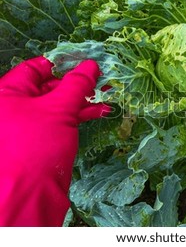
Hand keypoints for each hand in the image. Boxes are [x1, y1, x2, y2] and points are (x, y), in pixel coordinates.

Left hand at [0, 57, 109, 225]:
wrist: (29, 193)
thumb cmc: (35, 146)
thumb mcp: (58, 109)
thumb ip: (76, 84)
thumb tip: (91, 65)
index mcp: (8, 93)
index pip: (36, 67)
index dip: (62, 63)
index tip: (86, 60)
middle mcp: (15, 105)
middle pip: (49, 85)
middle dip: (78, 82)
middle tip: (102, 78)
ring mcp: (29, 122)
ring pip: (59, 103)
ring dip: (84, 98)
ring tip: (108, 94)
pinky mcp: (42, 137)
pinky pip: (61, 118)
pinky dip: (80, 114)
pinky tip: (100, 111)